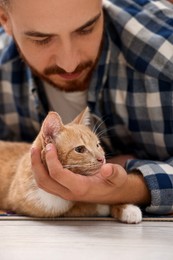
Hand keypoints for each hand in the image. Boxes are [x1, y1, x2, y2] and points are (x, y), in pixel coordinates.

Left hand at [31, 144, 149, 204]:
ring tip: (35, 151)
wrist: (114, 193)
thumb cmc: (114, 183)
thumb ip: (114, 173)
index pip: (58, 175)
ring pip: (43, 184)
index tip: (51, 145)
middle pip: (44, 181)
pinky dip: (41, 171)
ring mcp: (65, 193)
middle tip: (35, 147)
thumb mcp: (118, 176)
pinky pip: (47, 183)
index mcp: (80, 188)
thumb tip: (107, 168)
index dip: (51, 160)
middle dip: (36, 164)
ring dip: (36, 168)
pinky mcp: (64, 190)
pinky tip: (43, 159)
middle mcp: (69, 193)